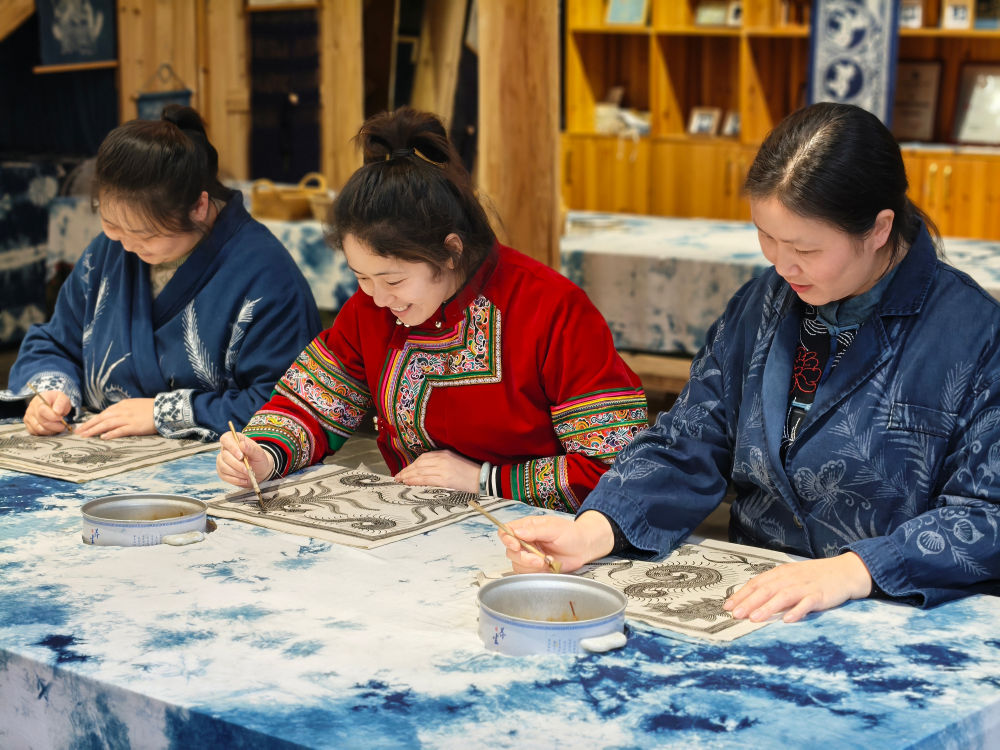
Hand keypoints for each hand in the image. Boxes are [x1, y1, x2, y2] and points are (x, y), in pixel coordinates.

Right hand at [24, 390, 72, 434]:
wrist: (49, 401)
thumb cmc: (55, 400)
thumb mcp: (62, 397)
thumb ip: (61, 403)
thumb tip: (57, 412)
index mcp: (39, 401)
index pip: (42, 411)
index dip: (53, 417)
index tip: (61, 418)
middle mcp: (31, 409)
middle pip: (42, 422)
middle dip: (55, 426)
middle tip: (63, 425)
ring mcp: (28, 418)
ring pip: (39, 429)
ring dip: (51, 430)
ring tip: (58, 426)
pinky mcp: (28, 425)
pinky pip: (36, 433)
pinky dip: (46, 433)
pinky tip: (51, 429)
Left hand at [74, 399, 155, 438]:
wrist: (165, 409)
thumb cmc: (152, 409)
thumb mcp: (135, 405)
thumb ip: (124, 410)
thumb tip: (114, 417)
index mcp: (123, 405)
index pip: (104, 413)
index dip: (92, 420)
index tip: (84, 426)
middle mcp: (123, 411)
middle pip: (102, 418)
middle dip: (88, 425)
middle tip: (78, 432)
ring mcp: (128, 418)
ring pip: (107, 424)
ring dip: (94, 430)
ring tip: (85, 436)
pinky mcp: (135, 426)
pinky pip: (120, 430)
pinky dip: (110, 434)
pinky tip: (102, 437)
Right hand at [216, 430, 274, 487]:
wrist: (259, 471)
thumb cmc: (259, 460)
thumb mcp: (259, 454)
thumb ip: (251, 449)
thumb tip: (242, 444)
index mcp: (234, 439)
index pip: (226, 439)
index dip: (232, 448)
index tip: (241, 456)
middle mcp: (225, 449)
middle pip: (224, 455)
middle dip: (237, 464)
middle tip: (247, 469)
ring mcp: (222, 460)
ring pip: (223, 467)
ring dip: (237, 472)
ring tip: (247, 474)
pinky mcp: (221, 471)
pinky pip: (224, 476)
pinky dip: (235, 479)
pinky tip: (244, 480)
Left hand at [394, 449, 479, 491]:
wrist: (482, 478)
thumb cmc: (470, 471)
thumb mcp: (454, 460)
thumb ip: (440, 462)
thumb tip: (425, 469)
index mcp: (445, 453)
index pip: (423, 457)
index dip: (412, 464)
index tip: (405, 469)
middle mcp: (442, 460)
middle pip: (419, 464)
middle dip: (407, 470)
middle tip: (398, 476)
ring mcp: (443, 470)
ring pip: (420, 472)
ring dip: (408, 476)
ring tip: (401, 480)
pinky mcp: (445, 480)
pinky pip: (426, 480)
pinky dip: (415, 481)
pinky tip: (409, 483)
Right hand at [500, 510, 615, 573]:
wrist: (583, 548)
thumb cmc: (571, 533)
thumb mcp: (554, 528)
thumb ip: (535, 530)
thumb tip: (517, 532)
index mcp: (527, 527)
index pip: (506, 530)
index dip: (507, 538)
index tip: (516, 545)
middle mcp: (525, 540)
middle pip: (510, 550)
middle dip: (523, 557)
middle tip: (537, 559)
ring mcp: (529, 554)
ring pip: (517, 564)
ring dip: (530, 566)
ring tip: (545, 562)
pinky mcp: (535, 567)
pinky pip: (526, 573)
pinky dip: (536, 572)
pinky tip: (547, 566)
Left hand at [724, 552, 873, 622]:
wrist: (845, 572)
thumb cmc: (814, 577)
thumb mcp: (791, 577)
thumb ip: (775, 587)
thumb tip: (752, 601)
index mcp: (781, 573)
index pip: (757, 583)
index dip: (741, 594)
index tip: (728, 606)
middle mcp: (790, 578)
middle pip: (766, 589)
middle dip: (748, 602)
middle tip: (735, 614)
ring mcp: (805, 586)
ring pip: (783, 596)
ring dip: (767, 608)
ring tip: (754, 619)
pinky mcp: (820, 595)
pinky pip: (807, 603)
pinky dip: (797, 611)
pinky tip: (787, 620)